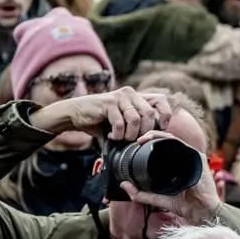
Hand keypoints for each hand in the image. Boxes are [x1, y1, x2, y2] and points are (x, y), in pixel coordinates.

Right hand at [30, 86, 170, 139]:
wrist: (75, 114)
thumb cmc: (100, 121)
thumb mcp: (122, 124)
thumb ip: (135, 128)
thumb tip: (152, 144)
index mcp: (137, 97)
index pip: (161, 100)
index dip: (164, 115)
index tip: (159, 129)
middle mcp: (131, 94)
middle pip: (150, 114)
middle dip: (143, 131)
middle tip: (131, 139)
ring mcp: (120, 97)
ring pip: (136, 119)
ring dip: (129, 134)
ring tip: (120, 138)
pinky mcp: (108, 102)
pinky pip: (120, 122)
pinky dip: (117, 134)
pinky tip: (110, 136)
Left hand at [118, 128, 219, 226]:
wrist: (200, 210)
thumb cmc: (184, 204)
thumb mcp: (156, 198)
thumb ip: (140, 194)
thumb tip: (123, 185)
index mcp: (176, 165)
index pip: (162, 149)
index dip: (148, 144)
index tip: (135, 146)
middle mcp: (184, 158)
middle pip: (166, 141)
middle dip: (150, 136)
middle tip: (137, 140)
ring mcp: (191, 156)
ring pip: (172, 139)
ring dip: (156, 135)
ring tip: (143, 139)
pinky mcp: (197, 156)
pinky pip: (181, 143)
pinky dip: (168, 140)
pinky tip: (156, 141)